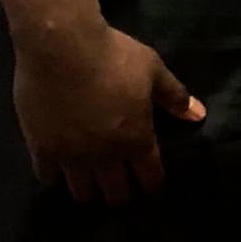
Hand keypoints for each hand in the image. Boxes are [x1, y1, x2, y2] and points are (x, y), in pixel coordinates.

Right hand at [12, 21, 204, 204]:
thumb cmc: (114, 55)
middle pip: (116, 193)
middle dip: (123, 194)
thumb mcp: (153, 70)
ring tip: (91, 187)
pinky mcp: (41, 149)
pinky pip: (48, 178)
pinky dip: (55, 179)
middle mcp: (105, 156)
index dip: (153, 186)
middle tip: (121, 189)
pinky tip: (57, 174)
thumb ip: (174, 95)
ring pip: (82, 192)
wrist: (62, 46)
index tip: (152, 190)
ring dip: (90, 192)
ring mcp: (71, 156)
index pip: (149, 177)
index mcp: (136, 139)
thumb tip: (198, 115)